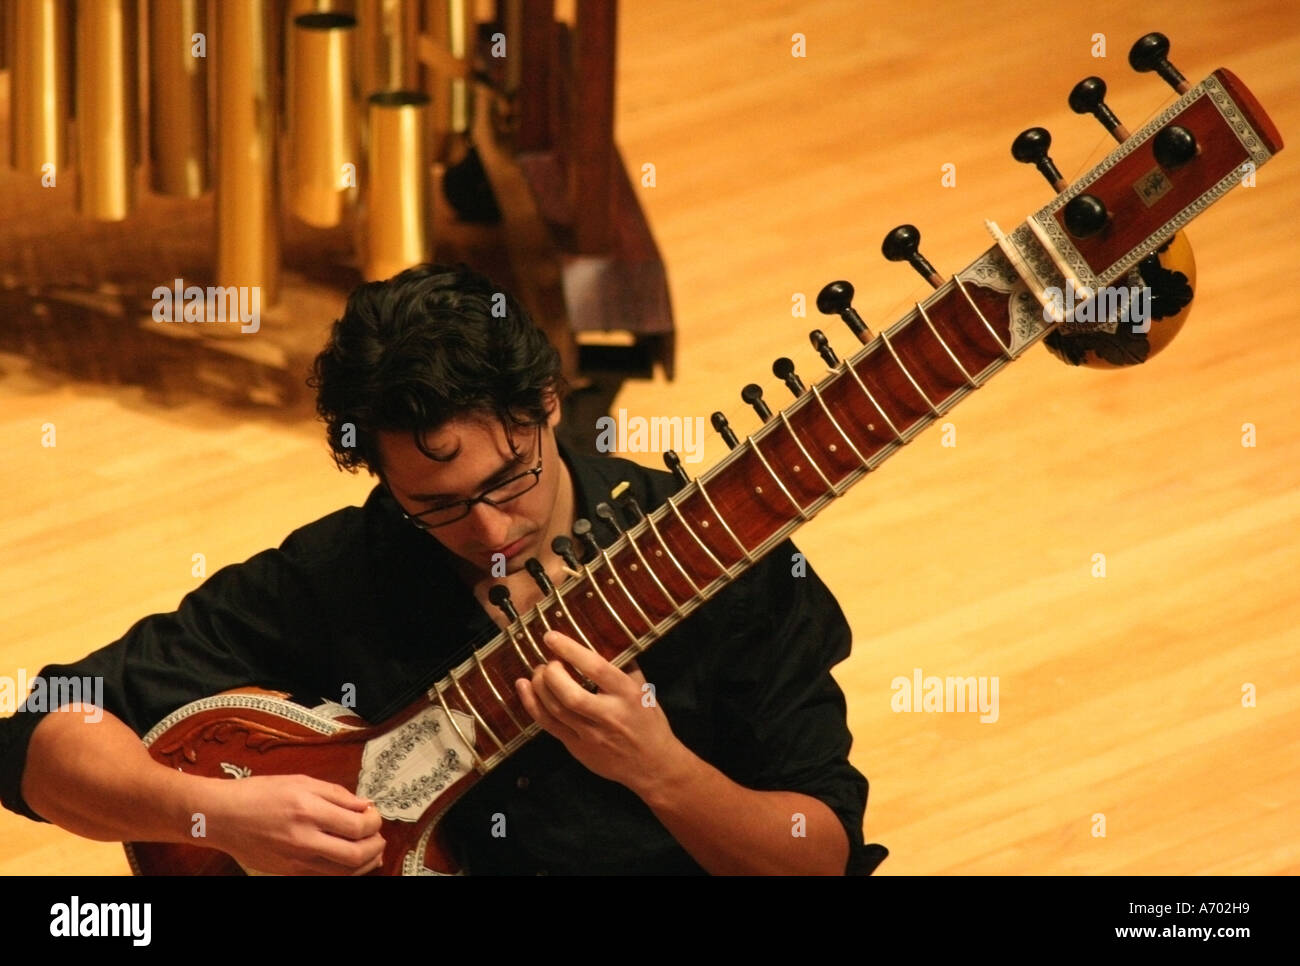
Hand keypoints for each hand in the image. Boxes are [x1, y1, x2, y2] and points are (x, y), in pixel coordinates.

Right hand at [202, 774, 384, 875]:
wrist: (222, 817)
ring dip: (366, 861)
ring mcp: (295, 860)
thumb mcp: (300, 781)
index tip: (374, 814)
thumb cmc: (259, 794)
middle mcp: (303, 839)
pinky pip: (326, 876)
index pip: (357, 825)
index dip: (375, 821)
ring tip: (371, 849)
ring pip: (344, 872)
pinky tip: (352, 860)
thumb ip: (337, 794)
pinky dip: (345, 870)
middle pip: (356, 854)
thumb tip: (365, 805)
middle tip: (379, 834)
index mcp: (308, 810)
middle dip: (376, 845)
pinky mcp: (289, 872)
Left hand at [515, 630, 685, 791]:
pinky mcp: (577, 748)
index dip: (571, 651)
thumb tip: (603, 640)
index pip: (596, 669)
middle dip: (551, 673)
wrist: (652, 765)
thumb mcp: (643, 690)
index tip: (551, 637)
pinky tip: (525, 688)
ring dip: (539, 686)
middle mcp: (608, 715)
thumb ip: (624, 667)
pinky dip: (532, 704)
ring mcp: (590, 735)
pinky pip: (548, 725)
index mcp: (627, 695)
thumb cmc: (649, 722)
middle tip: (548, 662)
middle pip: (570, 694)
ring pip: (555, 710)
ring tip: (538, 673)